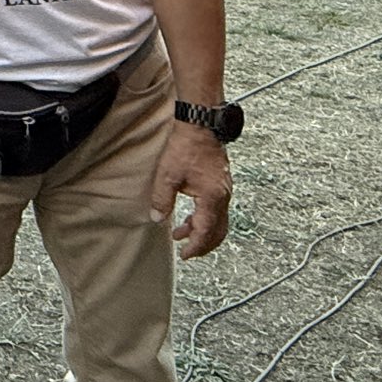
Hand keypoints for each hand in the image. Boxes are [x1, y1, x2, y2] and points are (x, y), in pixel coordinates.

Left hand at [150, 120, 231, 259]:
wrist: (200, 126)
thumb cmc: (185, 148)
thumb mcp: (167, 176)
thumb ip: (162, 199)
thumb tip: (157, 218)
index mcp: (212, 198)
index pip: (207, 231)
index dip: (196, 246)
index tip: (185, 255)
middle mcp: (223, 197)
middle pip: (218, 231)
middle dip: (203, 244)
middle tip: (187, 251)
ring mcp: (224, 190)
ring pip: (218, 220)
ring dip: (201, 230)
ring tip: (180, 233)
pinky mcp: (220, 183)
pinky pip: (216, 209)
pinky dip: (203, 218)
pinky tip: (188, 216)